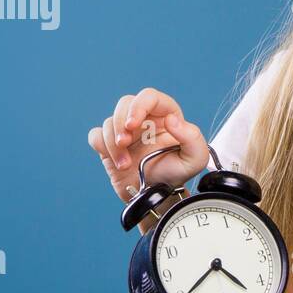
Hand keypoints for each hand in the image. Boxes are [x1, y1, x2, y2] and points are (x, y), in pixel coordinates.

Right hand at [87, 87, 209, 201]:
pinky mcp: (109, 143)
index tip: (133, 124)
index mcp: (166, 115)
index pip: (150, 97)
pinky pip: (96, 135)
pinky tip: (117, 162)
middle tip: (124, 142)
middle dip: (120, 122)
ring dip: (113, 143)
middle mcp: (145, 119)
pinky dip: (102, 147)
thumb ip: (192, 137)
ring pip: (109, 121)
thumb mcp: (196, 159)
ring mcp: (126, 131)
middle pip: (125, 103)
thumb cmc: (176, 174)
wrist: (156, 195)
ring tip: (125, 163)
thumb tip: (172, 120)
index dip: (139, 105)